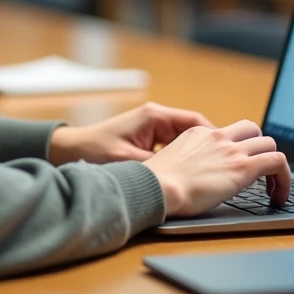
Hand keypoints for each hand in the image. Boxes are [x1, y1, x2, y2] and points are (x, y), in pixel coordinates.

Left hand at [48, 102, 213, 165]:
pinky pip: (171, 147)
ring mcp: (150, 128)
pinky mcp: (144, 139)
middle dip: (207, 147)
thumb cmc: (94, 152)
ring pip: (183, 140)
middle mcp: (155, 118)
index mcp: (154, 117)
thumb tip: (180, 176)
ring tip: (209, 171)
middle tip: (223, 165)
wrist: (67, 150)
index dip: (213, 137)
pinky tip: (186, 174)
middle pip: (193, 131)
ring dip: (194, 153)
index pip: (195, 122)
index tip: (226, 153)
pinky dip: (180, 158)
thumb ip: (156, 167)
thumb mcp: (128, 162)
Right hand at [142, 119, 290, 217]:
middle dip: (259, 149)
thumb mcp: (169, 163)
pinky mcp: (243, 168)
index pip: (228, 133)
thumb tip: (186, 177)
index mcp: (199, 133)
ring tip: (273, 189)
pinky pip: (278, 162)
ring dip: (275, 164)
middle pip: (253, 130)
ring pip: (270, 143)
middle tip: (259, 173)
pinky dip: (285, 178)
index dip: (238, 149)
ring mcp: (232, 151)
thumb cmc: (156, 183)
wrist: (157, 186)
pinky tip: (279, 196)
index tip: (236, 168)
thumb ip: (184, 163)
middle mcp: (218, 137)